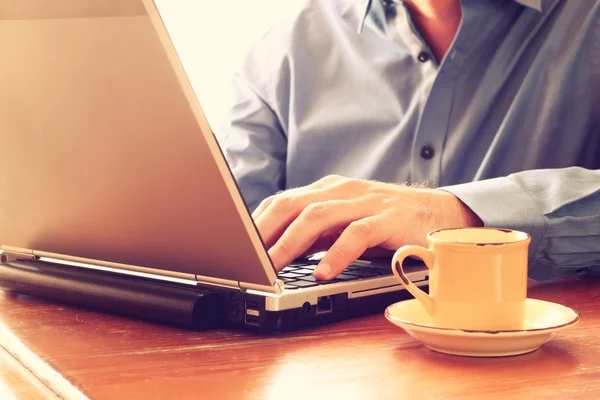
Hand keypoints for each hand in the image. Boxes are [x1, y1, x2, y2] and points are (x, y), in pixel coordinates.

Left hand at [252, 175, 481, 279]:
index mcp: (326, 190)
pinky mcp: (387, 218)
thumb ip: (314, 231)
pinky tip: (323, 272)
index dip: (256, 223)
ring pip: (318, 216)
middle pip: (292, 204)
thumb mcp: (343, 222)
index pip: (282, 201)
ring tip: (273, 265)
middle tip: (244, 256)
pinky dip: (337, 253)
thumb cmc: (385, 220)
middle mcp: (341, 191)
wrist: (437, 213)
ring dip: (292, 242)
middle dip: (264, 230)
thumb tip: (275, 249)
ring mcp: (364, 202)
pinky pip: (357, 234)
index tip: (235, 245)